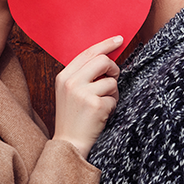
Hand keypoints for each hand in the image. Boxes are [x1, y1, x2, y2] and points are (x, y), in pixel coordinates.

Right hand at [52, 36, 121, 158]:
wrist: (69, 144)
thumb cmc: (73, 118)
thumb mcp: (70, 92)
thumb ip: (83, 74)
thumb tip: (106, 57)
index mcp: (64, 76)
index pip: (88, 52)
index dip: (105, 44)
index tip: (119, 39)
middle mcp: (71, 82)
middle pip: (103, 60)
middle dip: (113, 69)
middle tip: (113, 79)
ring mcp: (82, 93)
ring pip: (111, 81)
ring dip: (113, 93)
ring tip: (103, 104)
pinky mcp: (95, 105)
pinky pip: (114, 97)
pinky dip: (112, 105)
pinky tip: (102, 115)